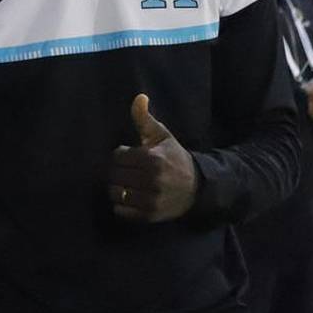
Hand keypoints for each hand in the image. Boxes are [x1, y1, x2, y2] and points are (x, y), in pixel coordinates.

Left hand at [106, 94, 197, 222]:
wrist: (197, 187)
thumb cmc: (174, 157)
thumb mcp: (162, 135)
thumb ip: (145, 118)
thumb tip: (139, 97)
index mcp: (152, 159)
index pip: (117, 157)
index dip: (120, 155)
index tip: (128, 156)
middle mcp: (151, 181)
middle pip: (115, 175)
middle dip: (117, 171)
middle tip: (126, 170)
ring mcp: (151, 200)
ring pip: (116, 193)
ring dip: (117, 187)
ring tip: (126, 183)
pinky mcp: (150, 215)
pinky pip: (121, 211)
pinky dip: (121, 204)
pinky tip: (129, 196)